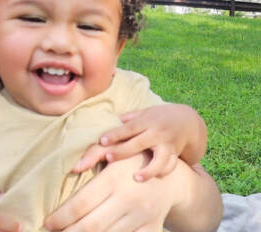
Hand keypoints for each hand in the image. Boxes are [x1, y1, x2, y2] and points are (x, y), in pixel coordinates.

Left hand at [45, 153, 173, 231]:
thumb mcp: (114, 151)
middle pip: (90, 226)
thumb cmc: (133, 162)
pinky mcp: (150, 229)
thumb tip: (73, 168)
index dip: (61, 217)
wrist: (169, 179)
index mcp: (115, 179)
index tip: (48, 223)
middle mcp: (129, 200)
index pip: (81, 204)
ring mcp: (141, 218)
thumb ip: (92, 153)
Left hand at [73, 104, 205, 180]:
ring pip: (160, 159)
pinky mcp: (175, 154)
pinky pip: (170, 166)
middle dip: (123, 151)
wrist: (188, 121)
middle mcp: (157, 132)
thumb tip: (111, 121)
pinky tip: (154, 178)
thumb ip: (129, 118)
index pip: (129, 128)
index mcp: (147, 121)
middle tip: (108, 158)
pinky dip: (163, 172)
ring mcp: (167, 144)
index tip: (102, 141)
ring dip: (148, 169)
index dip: (115, 134)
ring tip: (136, 178)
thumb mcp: (145, 112)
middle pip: (139, 143)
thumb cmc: (159, 117)